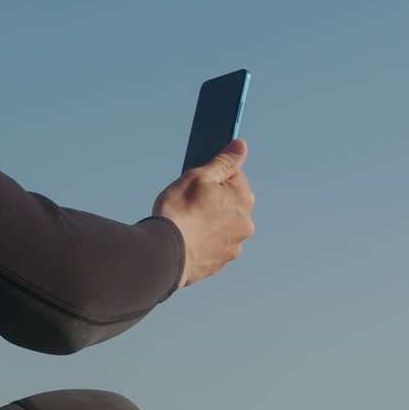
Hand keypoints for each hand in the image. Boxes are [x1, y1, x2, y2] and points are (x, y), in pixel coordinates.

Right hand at [152, 139, 255, 288]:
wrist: (164, 255)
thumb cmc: (180, 212)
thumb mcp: (199, 177)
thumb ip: (223, 162)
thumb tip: (240, 146)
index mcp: (243, 198)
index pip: (235, 177)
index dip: (213, 178)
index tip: (197, 185)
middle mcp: (245, 223)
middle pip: (230, 204)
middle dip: (213, 202)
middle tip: (188, 204)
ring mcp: (233, 246)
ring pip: (222, 227)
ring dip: (209, 224)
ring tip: (185, 225)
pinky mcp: (219, 264)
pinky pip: (212, 247)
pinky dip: (202, 243)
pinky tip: (186, 241)